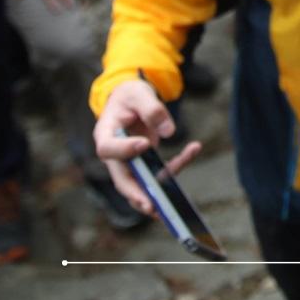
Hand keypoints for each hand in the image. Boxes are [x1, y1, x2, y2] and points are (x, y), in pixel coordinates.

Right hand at [93, 78, 203, 218]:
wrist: (130, 99)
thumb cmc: (131, 95)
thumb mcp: (139, 93)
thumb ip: (152, 109)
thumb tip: (169, 132)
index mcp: (105, 133)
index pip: (108, 148)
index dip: (124, 150)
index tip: (144, 144)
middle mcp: (114, 153)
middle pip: (121, 178)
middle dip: (136, 194)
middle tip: (151, 206)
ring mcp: (128, 162)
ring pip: (140, 183)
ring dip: (157, 193)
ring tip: (170, 206)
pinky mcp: (143, 164)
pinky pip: (157, 172)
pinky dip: (175, 166)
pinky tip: (194, 148)